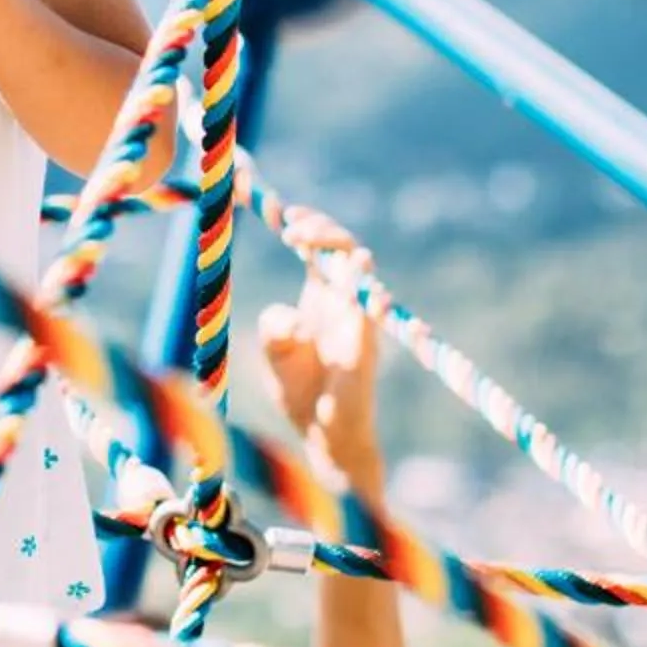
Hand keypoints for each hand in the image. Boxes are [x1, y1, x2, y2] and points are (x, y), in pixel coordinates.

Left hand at [256, 209, 385, 502]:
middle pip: (343, 248)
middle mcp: (343, 300)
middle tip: (294, 231)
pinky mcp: (365, 345)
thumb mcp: (274, 350)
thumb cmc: (298, 388)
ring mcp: (357, 320)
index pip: (320, 246)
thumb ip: (275, 325)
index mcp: (320, 295)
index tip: (287, 216)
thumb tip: (295, 320)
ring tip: (330, 250)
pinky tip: (368, 289)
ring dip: (349, 258)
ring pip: (363, 275)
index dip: (309, 225)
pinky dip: (372, 299)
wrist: (320, 430)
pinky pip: (372, 316)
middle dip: (322, 231)